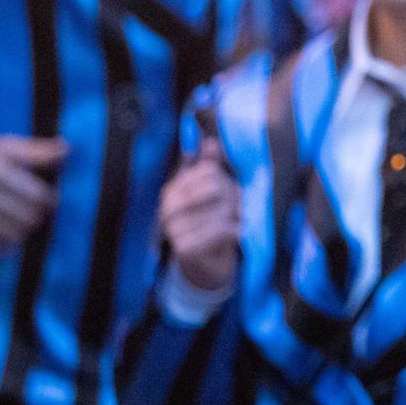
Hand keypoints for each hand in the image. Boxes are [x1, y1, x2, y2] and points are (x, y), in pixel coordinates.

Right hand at [0, 136, 67, 250]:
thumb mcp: (6, 149)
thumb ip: (37, 150)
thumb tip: (67, 148)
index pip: (34, 194)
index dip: (49, 200)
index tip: (50, 200)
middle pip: (26, 217)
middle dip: (38, 217)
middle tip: (37, 213)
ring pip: (13, 234)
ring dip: (24, 231)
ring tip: (24, 222)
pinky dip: (6, 243)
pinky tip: (6, 231)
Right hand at [158, 139, 240, 292]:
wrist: (205, 262)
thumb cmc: (208, 221)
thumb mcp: (210, 191)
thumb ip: (208, 166)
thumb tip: (210, 142)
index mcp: (172, 190)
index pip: (208, 171)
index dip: (225, 179)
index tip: (228, 189)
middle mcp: (167, 209)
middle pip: (214, 187)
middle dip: (231, 196)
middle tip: (237, 206)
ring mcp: (172, 229)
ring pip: (219, 210)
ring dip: (236, 215)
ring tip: (237, 220)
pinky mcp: (184, 248)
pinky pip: (219, 230)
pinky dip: (235, 230)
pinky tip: (238, 231)